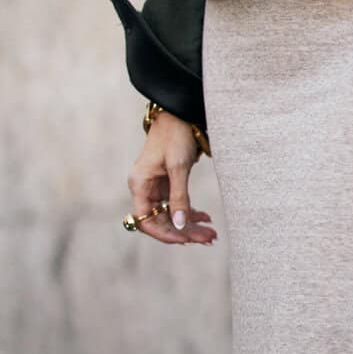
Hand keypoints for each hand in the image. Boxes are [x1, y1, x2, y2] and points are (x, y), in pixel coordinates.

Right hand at [126, 111, 217, 245]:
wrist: (179, 113)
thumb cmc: (176, 136)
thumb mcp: (179, 167)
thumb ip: (179, 197)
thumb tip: (180, 225)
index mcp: (140, 185)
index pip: (146, 221)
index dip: (166, 233)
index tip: (186, 240)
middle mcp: (145, 189)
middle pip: (162, 221)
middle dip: (185, 231)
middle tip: (209, 238)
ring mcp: (156, 187)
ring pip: (172, 215)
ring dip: (191, 225)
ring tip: (212, 233)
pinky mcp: (168, 183)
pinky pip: (177, 205)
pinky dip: (191, 213)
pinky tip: (206, 218)